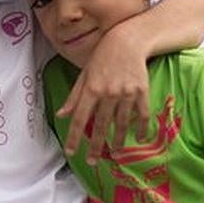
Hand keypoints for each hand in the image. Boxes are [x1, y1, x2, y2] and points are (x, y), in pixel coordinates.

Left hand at [56, 26, 150, 164]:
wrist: (128, 40)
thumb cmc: (103, 57)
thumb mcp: (84, 74)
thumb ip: (74, 97)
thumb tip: (61, 115)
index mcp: (91, 89)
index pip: (79, 118)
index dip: (74, 137)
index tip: (71, 152)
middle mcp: (108, 93)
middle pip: (100, 125)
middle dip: (95, 146)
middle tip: (92, 161)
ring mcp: (126, 93)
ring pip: (121, 123)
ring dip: (118, 141)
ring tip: (115, 154)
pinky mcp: (142, 91)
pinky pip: (142, 114)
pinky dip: (141, 127)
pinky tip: (139, 138)